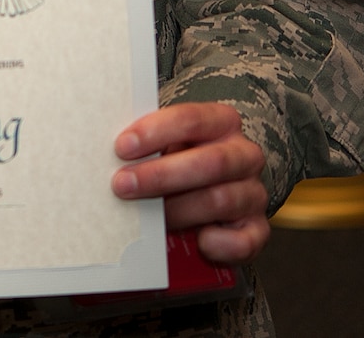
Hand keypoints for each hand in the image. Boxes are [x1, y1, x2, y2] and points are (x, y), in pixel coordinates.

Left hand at [111, 102, 269, 263]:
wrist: (214, 188)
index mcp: (221, 122)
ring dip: (178, 210)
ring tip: (146, 220)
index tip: (121, 147)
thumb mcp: (167, 144)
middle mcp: (244, 155)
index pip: (192, 119)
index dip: (155, 132)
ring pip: (221, 199)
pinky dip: (218, 243)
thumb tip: (106, 155)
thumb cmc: (180, 160)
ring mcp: (253, 192)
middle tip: (122, 185)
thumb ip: (148, 145)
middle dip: (161, 175)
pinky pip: (244, 240)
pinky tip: (196, 241)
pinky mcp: (257, 229)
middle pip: (210, 162)